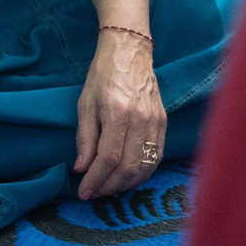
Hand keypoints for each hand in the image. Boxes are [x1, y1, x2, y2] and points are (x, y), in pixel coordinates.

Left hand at [73, 29, 166, 200]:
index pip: (109, 158)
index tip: (83, 193)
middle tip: (94, 193)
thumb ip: (85, 138)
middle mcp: (141, 119)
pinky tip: (128, 178)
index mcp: (118, 112)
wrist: (130, 52)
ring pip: (144, 167)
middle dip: (109, 186)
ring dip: (126, 184)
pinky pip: (156, 157)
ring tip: (108, 188)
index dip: (95, 180)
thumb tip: (82, 168)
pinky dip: (142, 173)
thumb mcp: (85, 103)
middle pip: (128, 167)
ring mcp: (155, 122)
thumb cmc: (103, 75)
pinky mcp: (163, 123)